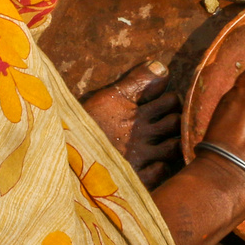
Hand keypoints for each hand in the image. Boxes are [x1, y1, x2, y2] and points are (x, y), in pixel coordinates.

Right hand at [82, 62, 180, 189]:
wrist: (68, 153)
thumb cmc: (85, 122)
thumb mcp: (108, 96)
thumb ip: (136, 82)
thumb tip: (162, 66)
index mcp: (138, 113)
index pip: (169, 102)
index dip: (171, 100)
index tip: (166, 102)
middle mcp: (144, 134)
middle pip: (174, 124)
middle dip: (176, 120)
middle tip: (169, 121)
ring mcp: (142, 157)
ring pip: (173, 148)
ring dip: (173, 143)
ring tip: (167, 141)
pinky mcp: (137, 178)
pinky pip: (161, 172)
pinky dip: (162, 167)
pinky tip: (156, 164)